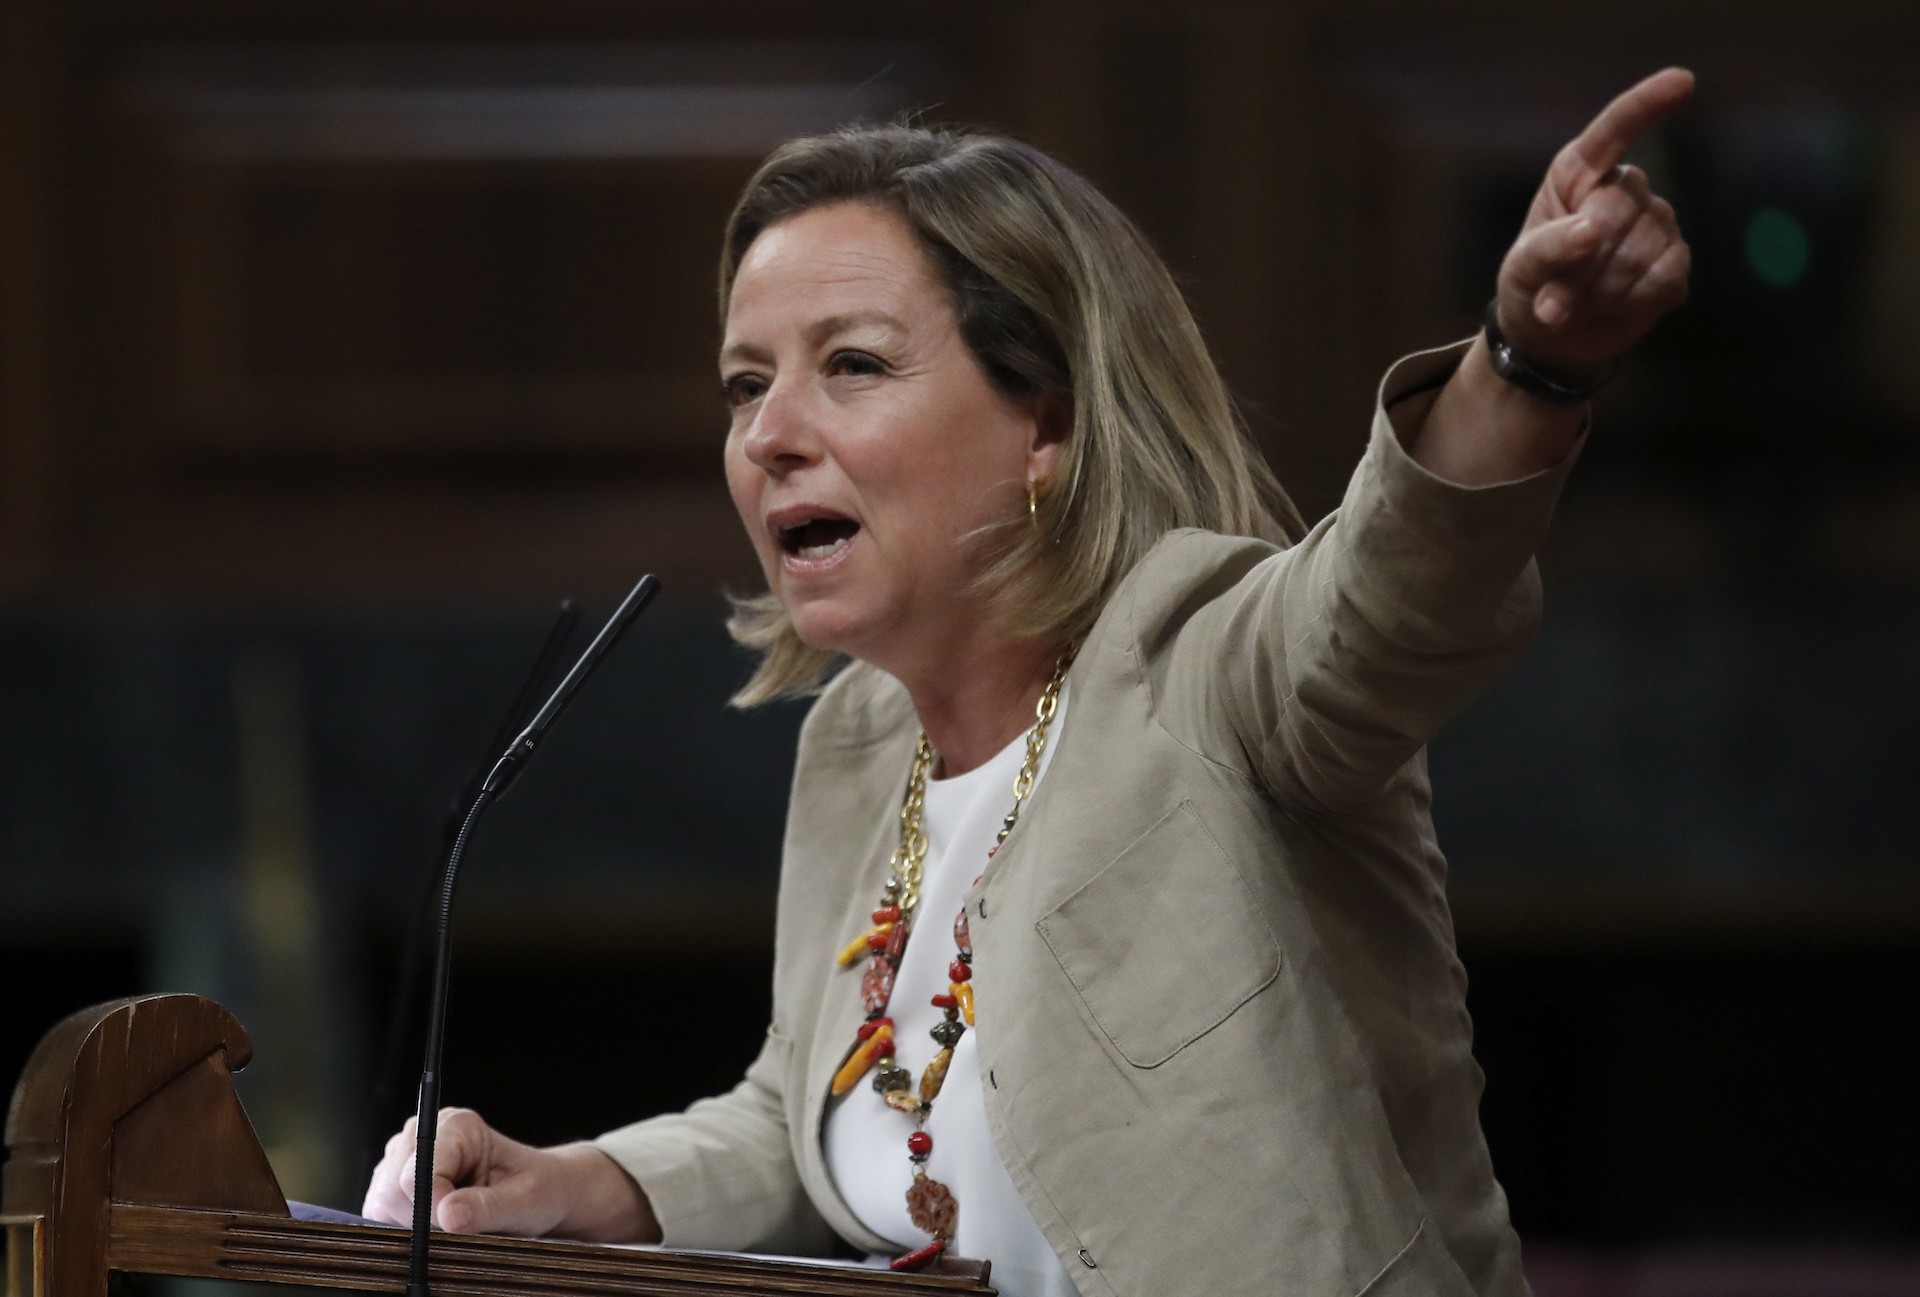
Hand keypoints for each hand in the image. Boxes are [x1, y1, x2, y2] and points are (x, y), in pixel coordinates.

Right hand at [361, 1108, 659, 1242]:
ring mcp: (402, 1159)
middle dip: (422, 1218)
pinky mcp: (391, 1185)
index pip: (418, 1171)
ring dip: (413, 1225)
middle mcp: (424, 1135)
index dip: (432, 1206)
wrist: (538, 1193)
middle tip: (460, 1225)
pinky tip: (434, 1224)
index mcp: (457, 1126)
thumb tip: (448, 1216)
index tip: (455, 1225)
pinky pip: (379, 1215)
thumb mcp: (525, 1201)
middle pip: (393, 1188)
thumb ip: (487, 1208)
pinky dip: (403, 1229)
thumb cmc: (537, 1190)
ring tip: (455, 1220)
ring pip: (382, 1203)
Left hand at [1495, 67, 1695, 379]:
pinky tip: (1613, 306)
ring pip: (1641, 252)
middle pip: (1617, 212)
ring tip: (1580, 302)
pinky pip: (1665, 279)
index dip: (1646, 105)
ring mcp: (1657, 223)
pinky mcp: (1675, 262)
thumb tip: (1591, 232)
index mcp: (1580, 173)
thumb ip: (1549, 248)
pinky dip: (1630, 303)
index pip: (1615, 131)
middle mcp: (1625, 189)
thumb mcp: (1522, 269)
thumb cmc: (1532, 286)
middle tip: (1553, 302)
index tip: (1682, 81)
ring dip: (1600, 291)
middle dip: (1580, 266)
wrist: (1552, 339)